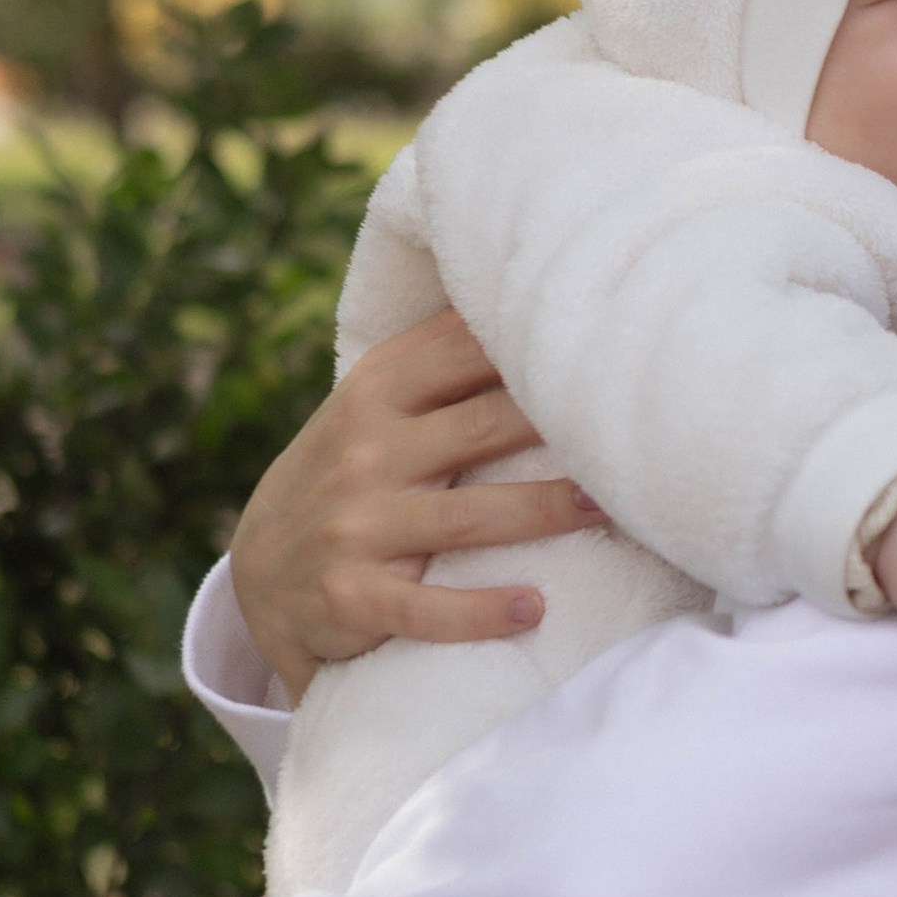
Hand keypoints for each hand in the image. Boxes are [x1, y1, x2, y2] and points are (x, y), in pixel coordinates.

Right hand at [230, 309, 598, 699]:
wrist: (262, 575)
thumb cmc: (349, 472)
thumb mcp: (372, 404)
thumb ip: (439, 357)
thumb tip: (525, 284)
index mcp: (378, 391)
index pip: (465, 353)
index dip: (537, 346)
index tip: (609, 340)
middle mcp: (366, 451)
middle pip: (483, 425)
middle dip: (559, 425)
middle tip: (635, 425)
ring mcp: (357, 526)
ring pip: (470, 516)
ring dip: (544, 511)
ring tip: (608, 507)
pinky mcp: (353, 597)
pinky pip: (425, 608)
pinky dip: (479, 612)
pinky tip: (530, 608)